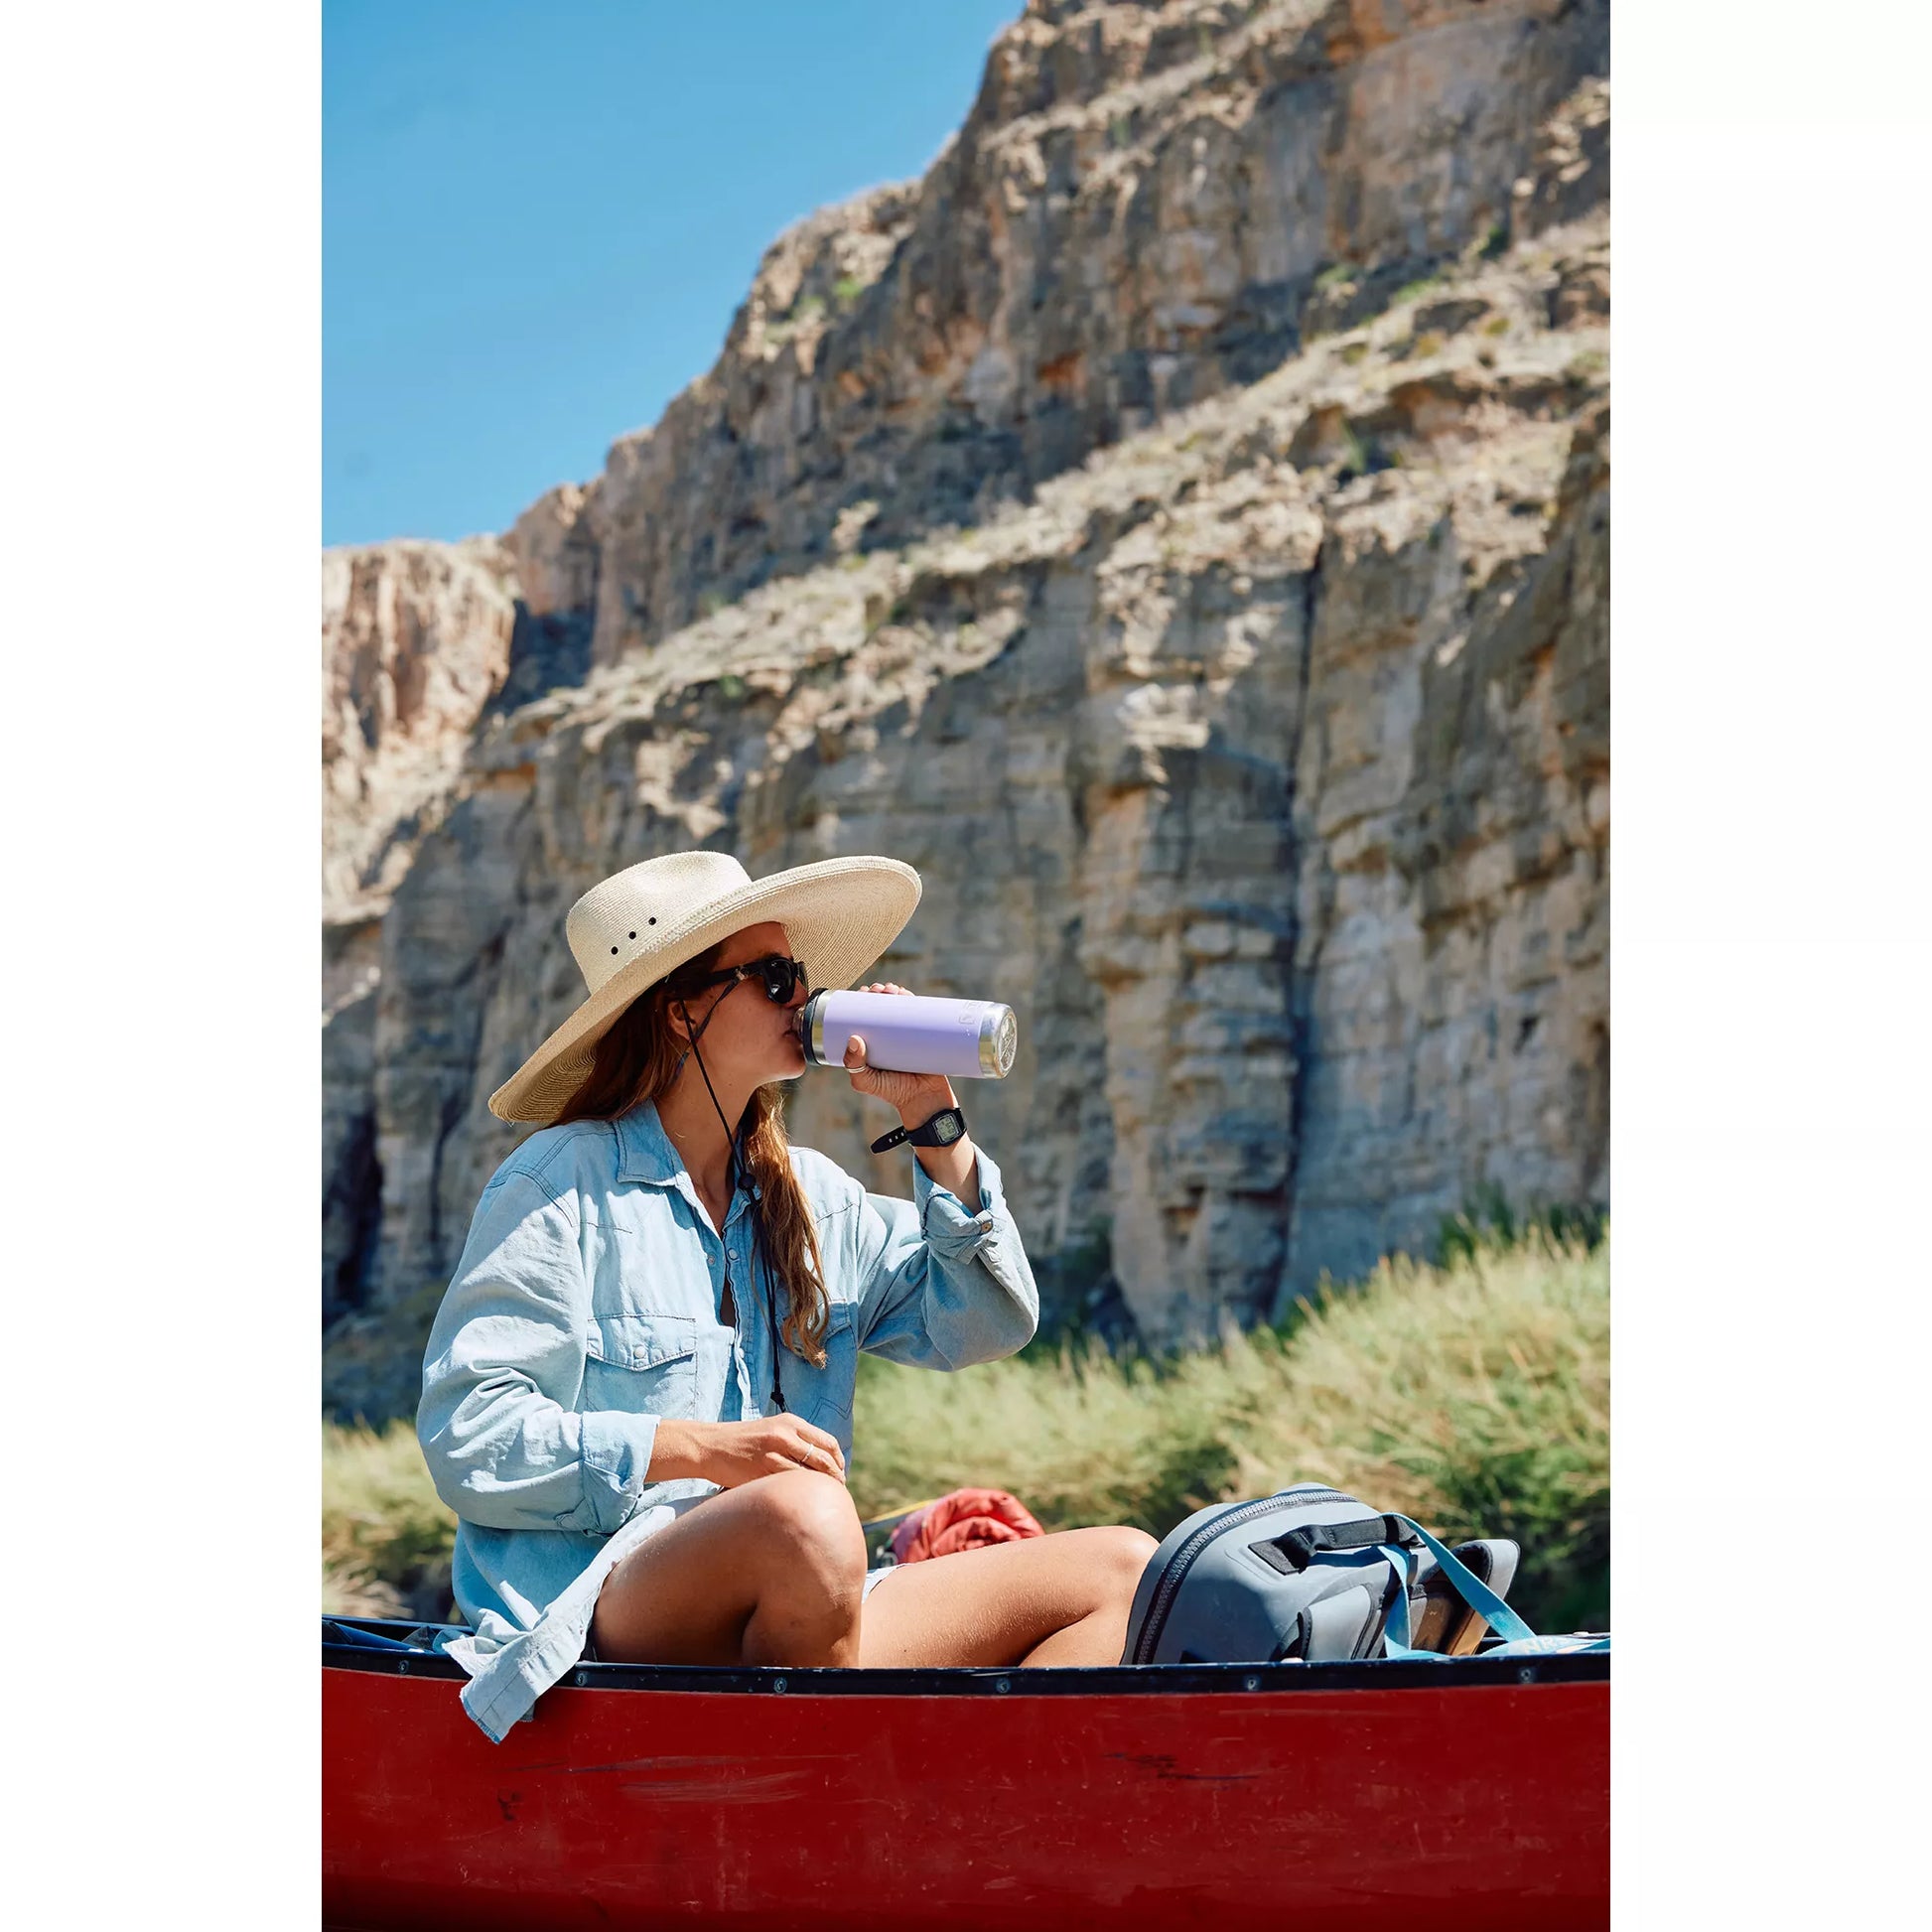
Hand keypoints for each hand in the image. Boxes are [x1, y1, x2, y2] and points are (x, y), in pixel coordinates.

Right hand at [652, 1414, 847, 1487]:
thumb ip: (795, 1440)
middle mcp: (785, 1433)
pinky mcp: (762, 1469)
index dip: (838, 1460)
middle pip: (824, 1458)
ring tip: (821, 1498)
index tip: (840, 1473)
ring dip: (820, 1487)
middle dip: (835, 1476)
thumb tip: (822, 1461)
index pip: (827, 1442)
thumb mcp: (772, 1429)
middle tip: (837, 1489)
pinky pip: (790, 1483)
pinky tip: (801, 1500)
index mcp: (790, 1422)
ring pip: (810, 1473)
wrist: (711, 1446)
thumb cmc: (743, 1442)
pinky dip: (800, 1492)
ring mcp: (773, 1451)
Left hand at [843, 981, 957, 1125]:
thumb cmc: (892, 1092)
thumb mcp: (866, 1081)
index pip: (863, 1016)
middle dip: (878, 992)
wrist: (924, 1100)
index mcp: (871, 1043)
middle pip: (881, 1006)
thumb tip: (853, 1039)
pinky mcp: (924, 1035)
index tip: (861, 993)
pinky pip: (919, 1013)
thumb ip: (855, 1066)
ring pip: (899, 1006)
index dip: (861, 1000)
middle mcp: (887, 1036)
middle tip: (878, 990)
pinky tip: (906, 993)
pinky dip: (912, 1000)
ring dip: (894, 991)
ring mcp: (906, 1034)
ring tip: (892, 990)